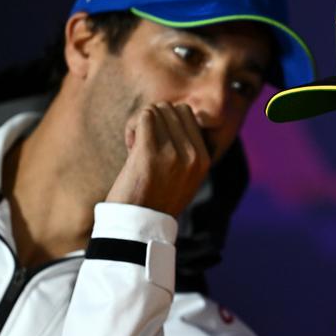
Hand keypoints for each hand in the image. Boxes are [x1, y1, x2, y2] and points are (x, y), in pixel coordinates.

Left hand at [106, 102, 210, 216]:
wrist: (138, 226)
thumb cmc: (155, 200)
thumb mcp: (184, 177)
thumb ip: (186, 150)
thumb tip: (179, 114)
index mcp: (204, 159)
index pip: (187, 113)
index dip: (167, 122)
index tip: (158, 143)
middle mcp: (193, 154)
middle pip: (170, 108)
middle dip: (154, 120)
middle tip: (144, 144)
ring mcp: (173, 153)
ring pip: (156, 110)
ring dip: (141, 124)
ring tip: (137, 148)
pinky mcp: (150, 153)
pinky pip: (143, 117)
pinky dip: (132, 127)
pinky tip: (130, 146)